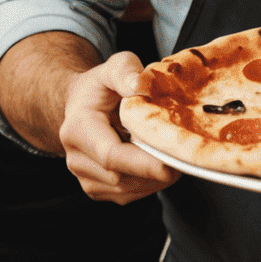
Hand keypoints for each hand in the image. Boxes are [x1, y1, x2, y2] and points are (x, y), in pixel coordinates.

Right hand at [57, 51, 179, 204]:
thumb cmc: (100, 87)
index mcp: (78, 128)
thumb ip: (125, 70)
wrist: (81, 105)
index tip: (170, 163)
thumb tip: (139, 85)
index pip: (111, 154)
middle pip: (120, 177)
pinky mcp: (97, 188)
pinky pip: (127, 195)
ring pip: (125, 191)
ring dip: (154, 180)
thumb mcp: (114, 66)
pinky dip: (148, 184)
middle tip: (184, 156)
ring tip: (173, 156)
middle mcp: (76, 158)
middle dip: (156, 172)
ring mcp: (85, 177)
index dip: (142, 163)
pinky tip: (158, 164)